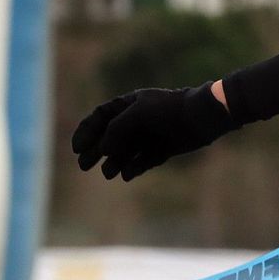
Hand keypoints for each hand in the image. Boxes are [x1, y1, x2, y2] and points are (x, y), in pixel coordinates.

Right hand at [71, 83, 235, 180]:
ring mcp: (150, 135)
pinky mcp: (163, 149)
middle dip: (95, 151)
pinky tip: (127, 174)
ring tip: (109, 173)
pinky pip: (142, 161)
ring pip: (125, 152)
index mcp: (130, 105)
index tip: (77, 148)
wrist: (201, 117)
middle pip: (109, 137)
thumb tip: (103, 149)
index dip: (86, 131)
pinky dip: (133, 168)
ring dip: (114, 162)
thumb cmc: (168, 110)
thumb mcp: (137, 114)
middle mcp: (138, 121)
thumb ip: (116, 129)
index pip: (101, 117)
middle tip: (84, 165)